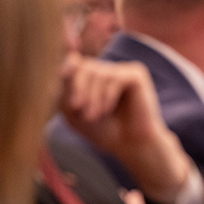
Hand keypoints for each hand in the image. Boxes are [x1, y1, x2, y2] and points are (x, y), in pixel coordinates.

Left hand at [59, 52, 190, 203]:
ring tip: (93, 117)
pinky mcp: (136, 75)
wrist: (128, 145)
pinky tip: (107, 110)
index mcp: (90, 77)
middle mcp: (106, 70)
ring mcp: (122, 71)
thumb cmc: (101, 130)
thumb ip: (66, 84)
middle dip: (78, 88)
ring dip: (92, 96)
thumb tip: (73, 58)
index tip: (69, 61)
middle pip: (84, 67)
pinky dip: (107, 95)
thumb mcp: (73, 110)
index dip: (67, 58)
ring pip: (99, 73)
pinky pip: (115, 78)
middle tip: (77, 110)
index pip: (73, 62)